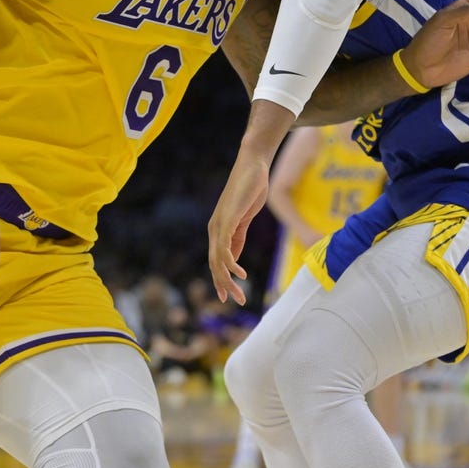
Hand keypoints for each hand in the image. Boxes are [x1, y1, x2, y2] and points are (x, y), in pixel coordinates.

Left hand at [208, 152, 270, 305]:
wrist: (253, 165)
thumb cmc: (250, 189)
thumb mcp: (244, 219)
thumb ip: (239, 236)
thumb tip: (235, 257)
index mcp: (219, 230)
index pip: (216, 260)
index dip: (220, 279)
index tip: (227, 296)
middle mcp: (215, 229)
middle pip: (215, 264)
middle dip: (223, 285)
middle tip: (234, 301)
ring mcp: (220, 224)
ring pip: (218, 260)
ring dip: (228, 280)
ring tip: (239, 294)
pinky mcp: (228, 219)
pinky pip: (226, 247)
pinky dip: (231, 263)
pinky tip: (240, 274)